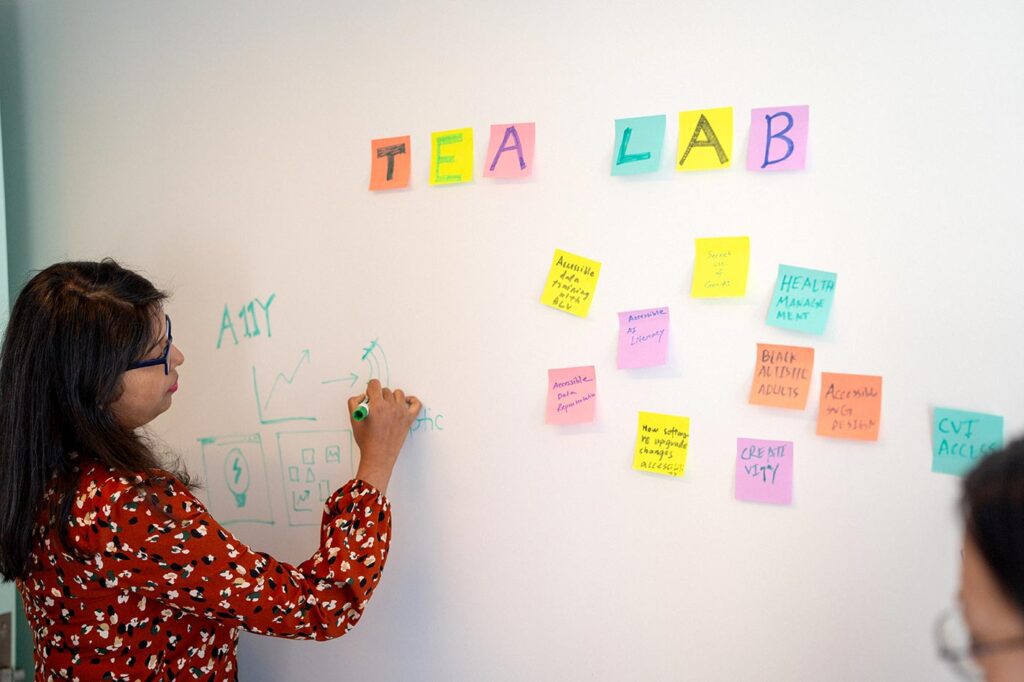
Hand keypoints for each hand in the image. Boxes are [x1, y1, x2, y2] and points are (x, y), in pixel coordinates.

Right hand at [348, 379, 421, 493]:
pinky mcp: (409, 419)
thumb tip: (363, 395)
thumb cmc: (366, 440)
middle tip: (376, 407)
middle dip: (379, 396)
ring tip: (387, 407)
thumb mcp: (354, 420)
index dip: (370, 389)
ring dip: (392, 397)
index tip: (369, 396)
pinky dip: (412, 400)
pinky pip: (416, 404)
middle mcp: (390, 407)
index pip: (374, 384)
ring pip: (398, 394)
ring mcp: (401, 412)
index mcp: (376, 406)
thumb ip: (354, 402)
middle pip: (385, 390)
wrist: (378, 456)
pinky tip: (405, 403)